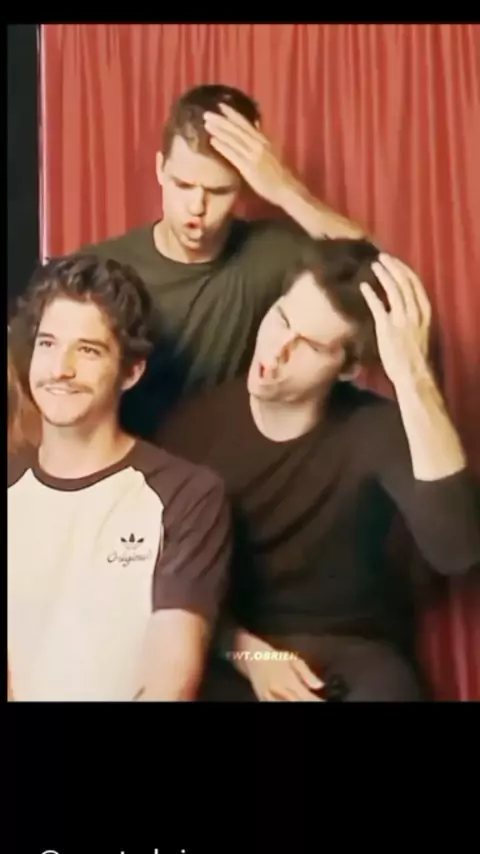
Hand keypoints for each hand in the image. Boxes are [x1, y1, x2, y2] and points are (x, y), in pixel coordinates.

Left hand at [204, 103, 294, 206]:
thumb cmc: (279, 174)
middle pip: (237, 129)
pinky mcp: (249, 169)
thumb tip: (255, 124)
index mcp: (263, 140)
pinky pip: (234, 155)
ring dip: (219, 131)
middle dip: (221, 120)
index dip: (233, 114)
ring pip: (234, 140)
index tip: (220, 105)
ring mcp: (253, 156)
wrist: (287, 189)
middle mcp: (258, 145)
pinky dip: (223, 147)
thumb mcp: (271, 151)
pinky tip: (213, 141)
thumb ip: (261, 138)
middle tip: (207, 113)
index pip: (246, 124)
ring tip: (207, 124)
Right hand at [243, 642, 324, 700]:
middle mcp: (280, 692)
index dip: (317, 701)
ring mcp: (271, 698)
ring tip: (305, 702)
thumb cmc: (273, 657)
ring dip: (298, 705)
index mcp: (289, 681)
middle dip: (309, 704)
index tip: (324, 701)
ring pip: (287, 707)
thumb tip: (320, 685)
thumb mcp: (293, 659)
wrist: (251, 655)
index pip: (308, 697)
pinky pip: (275, 707)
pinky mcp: (263, 700)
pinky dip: (286, 706)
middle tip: (317, 703)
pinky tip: (291, 702)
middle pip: (299, 704)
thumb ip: (307, 673)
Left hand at [360, 253, 431, 386]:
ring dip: (383, 275)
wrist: (413, 373)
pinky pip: (378, 306)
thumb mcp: (420, 329)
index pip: (415, 283)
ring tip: (374, 265)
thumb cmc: (415, 355)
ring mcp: (401, 319)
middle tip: (382, 257)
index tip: (394, 262)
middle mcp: (415, 311)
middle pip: (404, 282)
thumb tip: (400, 302)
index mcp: (425, 310)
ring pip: (393, 290)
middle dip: (393, 267)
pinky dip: (371, 294)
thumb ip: (412, 314)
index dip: (403, 270)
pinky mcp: (387, 328)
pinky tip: (364, 286)